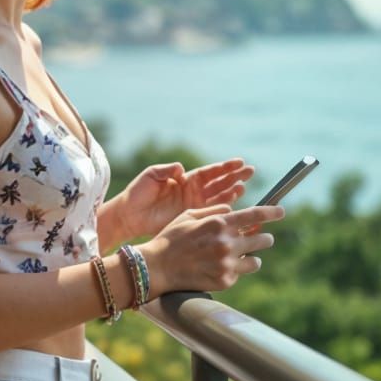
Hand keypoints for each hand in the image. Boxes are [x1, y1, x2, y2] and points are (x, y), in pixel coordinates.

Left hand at [119, 158, 254, 238]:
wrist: (129, 215)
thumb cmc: (138, 193)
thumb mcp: (151, 176)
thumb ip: (166, 170)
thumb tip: (181, 168)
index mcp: (185, 178)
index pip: (209, 171)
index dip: (225, 167)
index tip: (240, 162)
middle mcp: (193, 190)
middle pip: (219, 182)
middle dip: (235, 177)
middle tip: (250, 172)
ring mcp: (194, 204)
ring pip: (219, 197)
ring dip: (232, 192)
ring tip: (244, 187)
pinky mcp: (191, 218)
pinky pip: (211, 213)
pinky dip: (223, 209)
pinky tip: (234, 205)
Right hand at [139, 203, 284, 294]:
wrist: (157, 267)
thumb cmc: (171, 238)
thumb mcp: (188, 215)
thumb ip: (214, 211)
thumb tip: (233, 210)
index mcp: (219, 223)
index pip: (255, 216)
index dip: (272, 212)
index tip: (281, 212)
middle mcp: (226, 243)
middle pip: (262, 238)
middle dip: (263, 237)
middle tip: (261, 237)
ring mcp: (227, 263)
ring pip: (256, 259)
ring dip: (252, 255)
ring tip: (241, 254)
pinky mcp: (225, 280)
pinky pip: (241, 273)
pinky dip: (236, 268)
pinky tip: (221, 266)